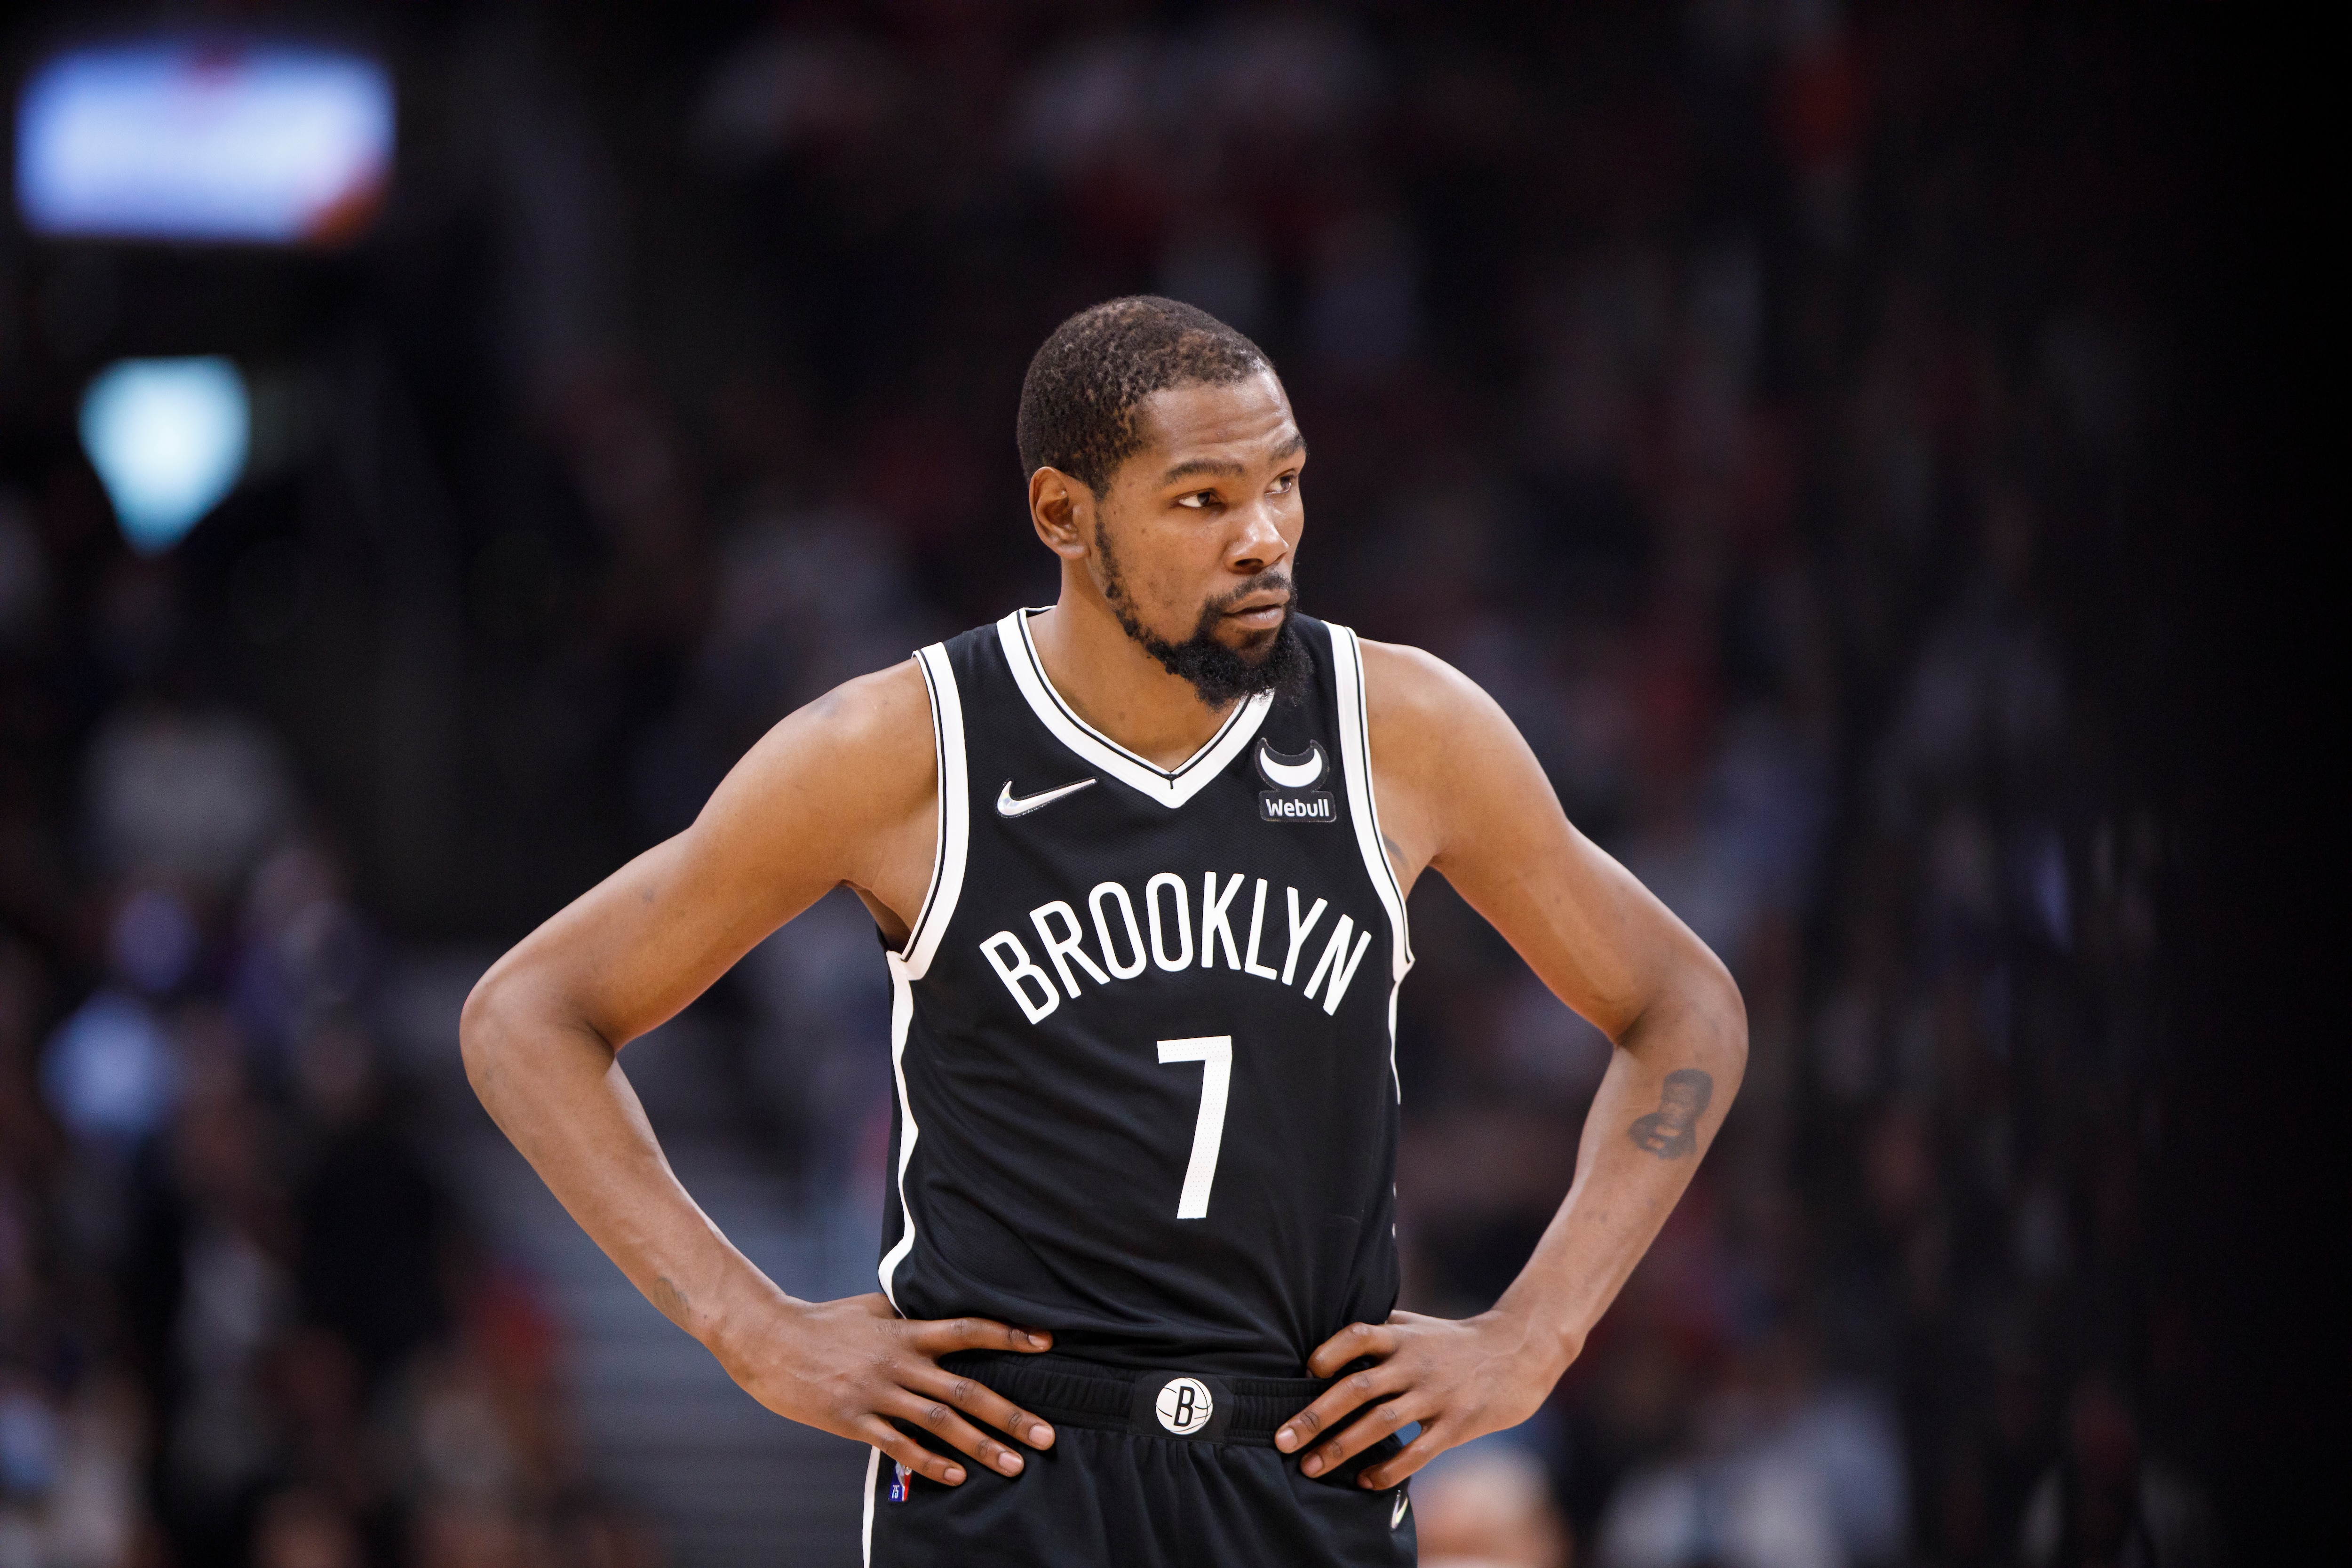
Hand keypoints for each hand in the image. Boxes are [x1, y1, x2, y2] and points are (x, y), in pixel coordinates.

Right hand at [710, 1291, 1057, 1486]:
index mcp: (905, 1331)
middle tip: (1046, 1435)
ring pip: (939, 1423)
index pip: (968, 1330)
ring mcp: (876, 1393)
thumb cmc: (824, 1321)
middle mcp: (898, 1362)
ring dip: (981, 1446)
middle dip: (1010, 1414)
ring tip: (1015, 1465)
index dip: (1009, 1336)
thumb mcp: (871, 1306)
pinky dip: (929, 1462)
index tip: (1047, 1345)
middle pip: (965, 1390)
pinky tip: (956, 1477)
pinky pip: (898, 1446)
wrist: (769, 1341)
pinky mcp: (853, 1421)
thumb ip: (908, 1312)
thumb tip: (940, 1304)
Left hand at [1274, 1309, 1566, 1488]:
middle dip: (1315, 1415)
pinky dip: (1388, 1469)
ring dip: (1341, 1447)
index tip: (1304, 1372)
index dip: (1329, 1352)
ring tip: (1310, 1466)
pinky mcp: (1456, 1425)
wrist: (1517, 1352)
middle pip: (1357, 1388)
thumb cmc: (1454, 1341)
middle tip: (1282, 1438)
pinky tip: (1364, 1481)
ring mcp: (1436, 1395)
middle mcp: (1415, 1364)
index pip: (1358, 1336)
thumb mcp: (1417, 1325)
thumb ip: (1378, 1331)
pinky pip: (1417, 1452)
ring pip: (1380, 1423)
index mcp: (1403, 1336)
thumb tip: (1324, 1342)